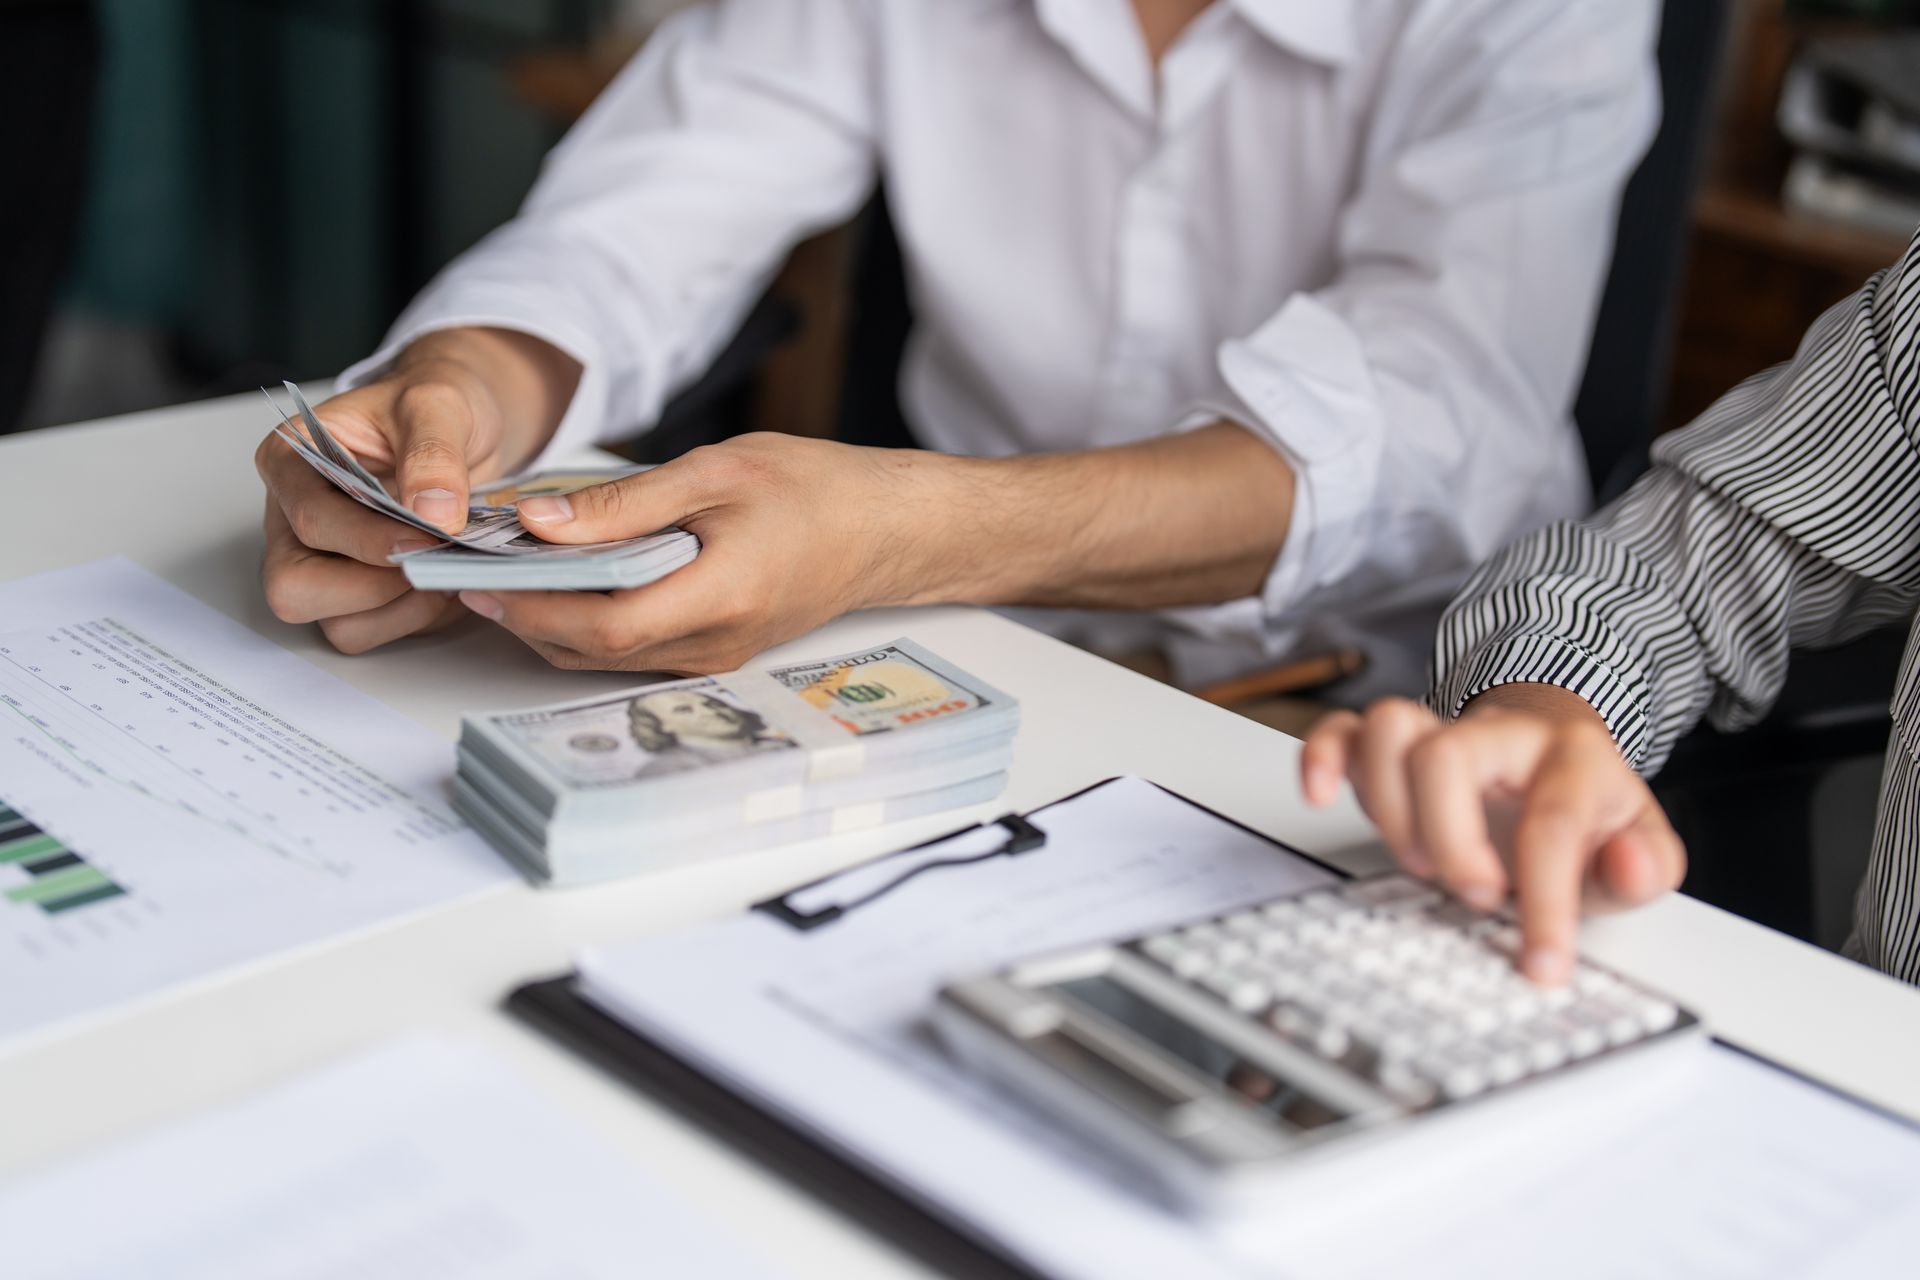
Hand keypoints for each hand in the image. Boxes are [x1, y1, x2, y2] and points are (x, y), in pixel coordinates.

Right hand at [255, 328, 575, 652]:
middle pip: (295, 589)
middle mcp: (293, 519)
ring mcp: (322, 562)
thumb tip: (434, 512)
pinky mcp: (358, 592)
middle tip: (435, 562)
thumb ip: (433, 453)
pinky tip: (452, 581)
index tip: (429, 538)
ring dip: (401, 611)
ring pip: (337, 624)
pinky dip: (419, 618)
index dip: (367, 540)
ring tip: (451, 572)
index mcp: (292, 462)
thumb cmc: (434, 405)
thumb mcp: (439, 404)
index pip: (309, 521)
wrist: (464, 422)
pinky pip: (377, 632)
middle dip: (372, 588)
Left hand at [457, 432, 932, 672]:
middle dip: (524, 618)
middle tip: (470, 574)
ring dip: (551, 623)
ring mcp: (716, 657)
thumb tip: (540, 522)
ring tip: (504, 574)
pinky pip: (634, 649)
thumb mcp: (715, 471)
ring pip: (608, 657)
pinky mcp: (715, 651)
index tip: (481, 580)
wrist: (885, 528)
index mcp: (720, 596)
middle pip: (595, 652)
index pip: (606, 626)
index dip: (534, 611)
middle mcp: (715, 644)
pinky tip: (566, 581)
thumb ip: (624, 503)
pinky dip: (588, 622)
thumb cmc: (813, 490)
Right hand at [1298, 688, 1684, 983]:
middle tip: (1474, 896)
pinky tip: (1322, 797)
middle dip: (1450, 841)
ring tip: (1418, 862)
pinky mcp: (1395, 744)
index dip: (1545, 899)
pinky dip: (1323, 758)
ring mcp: (1441, 730)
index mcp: (1571, 756)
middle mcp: (1499, 732)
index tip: (1541, 963)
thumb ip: (1645, 866)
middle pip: (1447, 756)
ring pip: (1390, 728)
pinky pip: (1342, 727)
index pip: (1550, 820)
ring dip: (1389, 807)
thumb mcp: (1638, 845)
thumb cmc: (1586, 813)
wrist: (1554, 760)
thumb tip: (1627, 867)